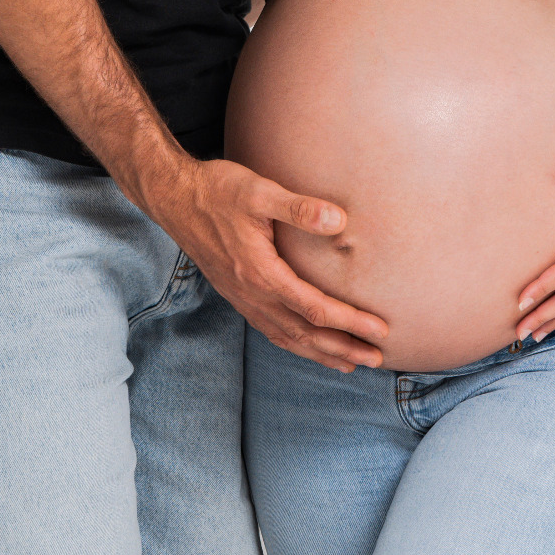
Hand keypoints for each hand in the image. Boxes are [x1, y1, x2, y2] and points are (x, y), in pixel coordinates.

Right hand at [155, 156, 387, 371]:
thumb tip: (339, 220)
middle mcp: (251, 293)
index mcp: (261, 273)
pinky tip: (307, 346)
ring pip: (286, 337)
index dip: (350, 321)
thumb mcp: (259, 191)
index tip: (380, 329)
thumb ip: (299, 208)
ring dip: (321, 353)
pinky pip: (269, 330)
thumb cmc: (218, 191)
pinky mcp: (236, 294)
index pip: (314, 307)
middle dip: (343, 347)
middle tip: (378, 359)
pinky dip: (294, 344)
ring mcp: (242, 297)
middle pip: (304, 332)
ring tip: (351, 364)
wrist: (174, 198)